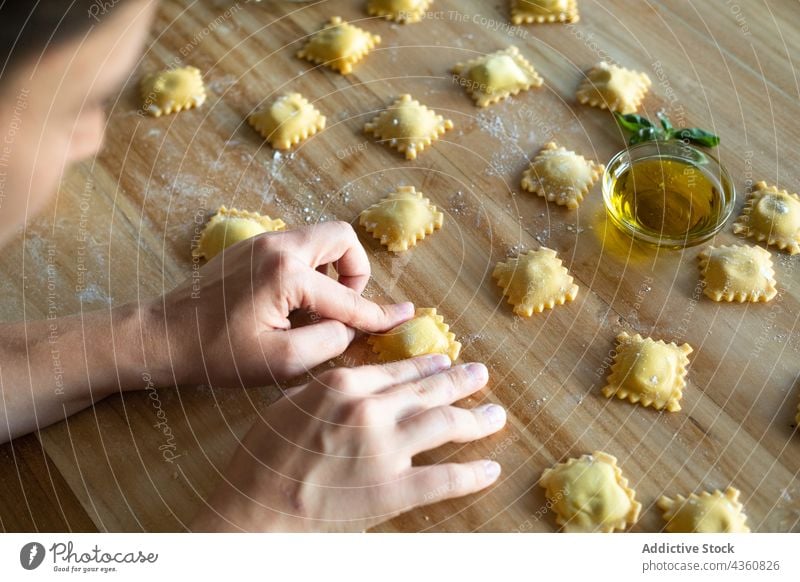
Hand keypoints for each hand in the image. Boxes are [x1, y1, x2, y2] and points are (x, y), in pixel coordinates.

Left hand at [144, 222, 412, 386]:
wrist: (161, 335)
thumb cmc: (217, 354)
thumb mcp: (280, 362)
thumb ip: (328, 342)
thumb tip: (348, 327)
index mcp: (287, 274)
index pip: (348, 297)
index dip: (380, 313)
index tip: (406, 317)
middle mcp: (279, 246)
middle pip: (342, 237)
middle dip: (355, 272)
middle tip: (342, 307)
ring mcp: (263, 241)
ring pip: (320, 238)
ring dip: (332, 269)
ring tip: (317, 308)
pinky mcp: (251, 246)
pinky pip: (298, 246)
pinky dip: (310, 269)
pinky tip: (293, 302)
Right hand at [192, 355, 505, 531]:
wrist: (254, 506)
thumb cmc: (264, 456)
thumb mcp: (292, 403)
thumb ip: (330, 389)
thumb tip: (357, 382)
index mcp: (343, 385)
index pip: (398, 371)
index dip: (426, 366)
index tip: (444, 362)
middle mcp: (370, 410)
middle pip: (428, 391)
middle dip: (460, 382)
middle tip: (481, 375)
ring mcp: (385, 450)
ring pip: (445, 425)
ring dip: (476, 419)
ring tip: (496, 414)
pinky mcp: (393, 490)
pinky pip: (444, 478)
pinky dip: (472, 474)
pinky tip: (490, 469)